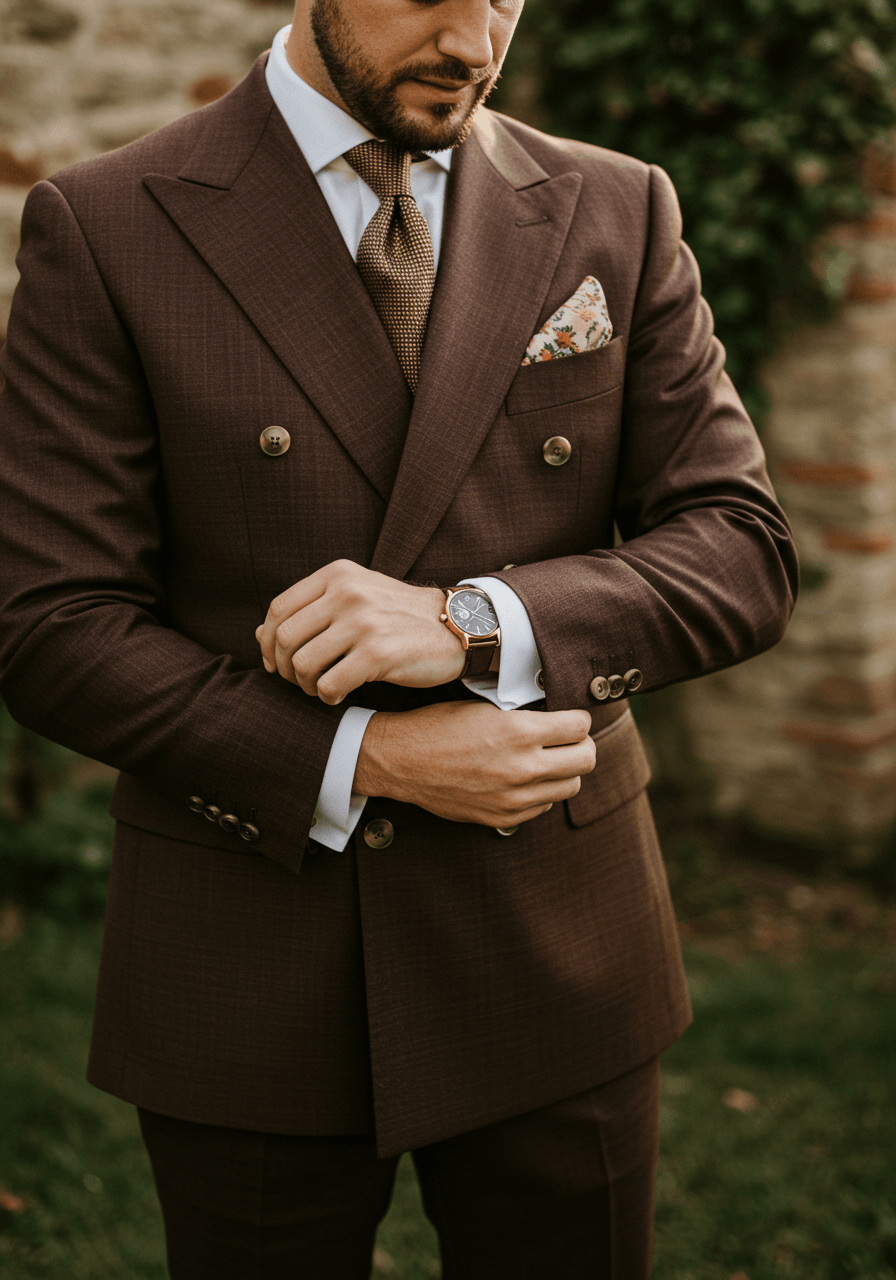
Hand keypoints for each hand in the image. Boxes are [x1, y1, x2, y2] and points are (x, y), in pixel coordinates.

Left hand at [256, 560, 463, 703]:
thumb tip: (259, 634)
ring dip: (306, 686)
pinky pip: (329, 685)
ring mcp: (362, 622)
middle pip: (285, 638)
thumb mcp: (355, 599)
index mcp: (338, 575)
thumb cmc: (399, 617)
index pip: (279, 608)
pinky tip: (338, 695)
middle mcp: (347, 593)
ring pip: (303, 664)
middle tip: (300, 681)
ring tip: (321, 687)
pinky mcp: (377, 653)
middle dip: (284, 668)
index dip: (268, 641)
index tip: (275, 662)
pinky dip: (327, 697)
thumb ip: (309, 611)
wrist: (455, 626)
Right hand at [354, 702, 595, 827]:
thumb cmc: (439, 727)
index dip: (578, 720)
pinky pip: (544, 805)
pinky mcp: (503, 816)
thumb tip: (558, 719)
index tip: (570, 719)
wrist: (402, 762)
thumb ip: (526, 716)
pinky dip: (542, 791)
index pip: (580, 726)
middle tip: (568, 740)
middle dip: (581, 745)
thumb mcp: (485, 707)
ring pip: (571, 786)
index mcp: (518, 732)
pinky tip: (524, 778)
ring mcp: (514, 797)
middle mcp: (521, 767)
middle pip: (586, 760)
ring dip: (565, 771)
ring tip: (547, 759)